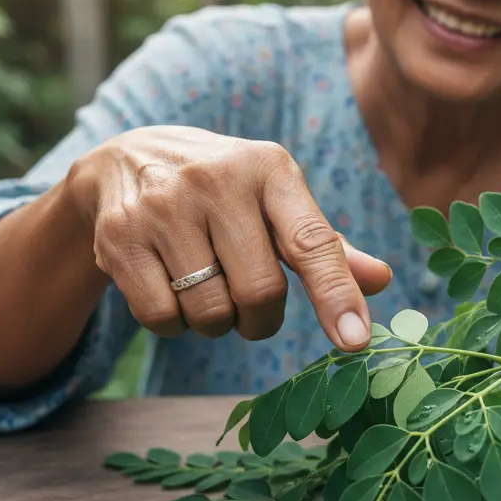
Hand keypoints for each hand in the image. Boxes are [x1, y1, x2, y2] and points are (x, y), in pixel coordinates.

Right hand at [67, 126, 391, 350]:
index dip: (336, 295)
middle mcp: (217, 180)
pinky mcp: (119, 236)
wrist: (125, 159)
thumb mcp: (276, 201)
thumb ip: (325, 245)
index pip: (313, 242)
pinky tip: (170, 285)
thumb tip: (381, 281)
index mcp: (270, 168)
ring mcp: (163, 206)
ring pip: (209, 313)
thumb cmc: (224, 190)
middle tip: (251, 304)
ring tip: (206, 284)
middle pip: (259, 293)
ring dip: (217, 322)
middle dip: (260, 319)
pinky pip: (161, 318)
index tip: (355, 341)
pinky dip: (174, 323)